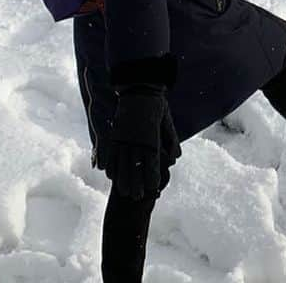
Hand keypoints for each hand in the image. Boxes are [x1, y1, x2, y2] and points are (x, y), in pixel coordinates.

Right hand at [103, 85, 180, 199]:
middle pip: (136, 167)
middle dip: (136, 184)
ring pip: (123, 162)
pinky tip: (110, 175)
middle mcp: (137, 140)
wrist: (141, 88)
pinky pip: (112, 152)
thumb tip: (176, 158)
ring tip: (123, 192)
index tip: (153, 189)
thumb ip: (171, 140)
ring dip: (123, 178)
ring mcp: (125, 137)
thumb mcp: (167, 121)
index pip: (152, 162)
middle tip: (136, 198)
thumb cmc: (157, 104)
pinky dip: (111, 164)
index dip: (152, 177)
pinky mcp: (116, 133)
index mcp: (151, 137)